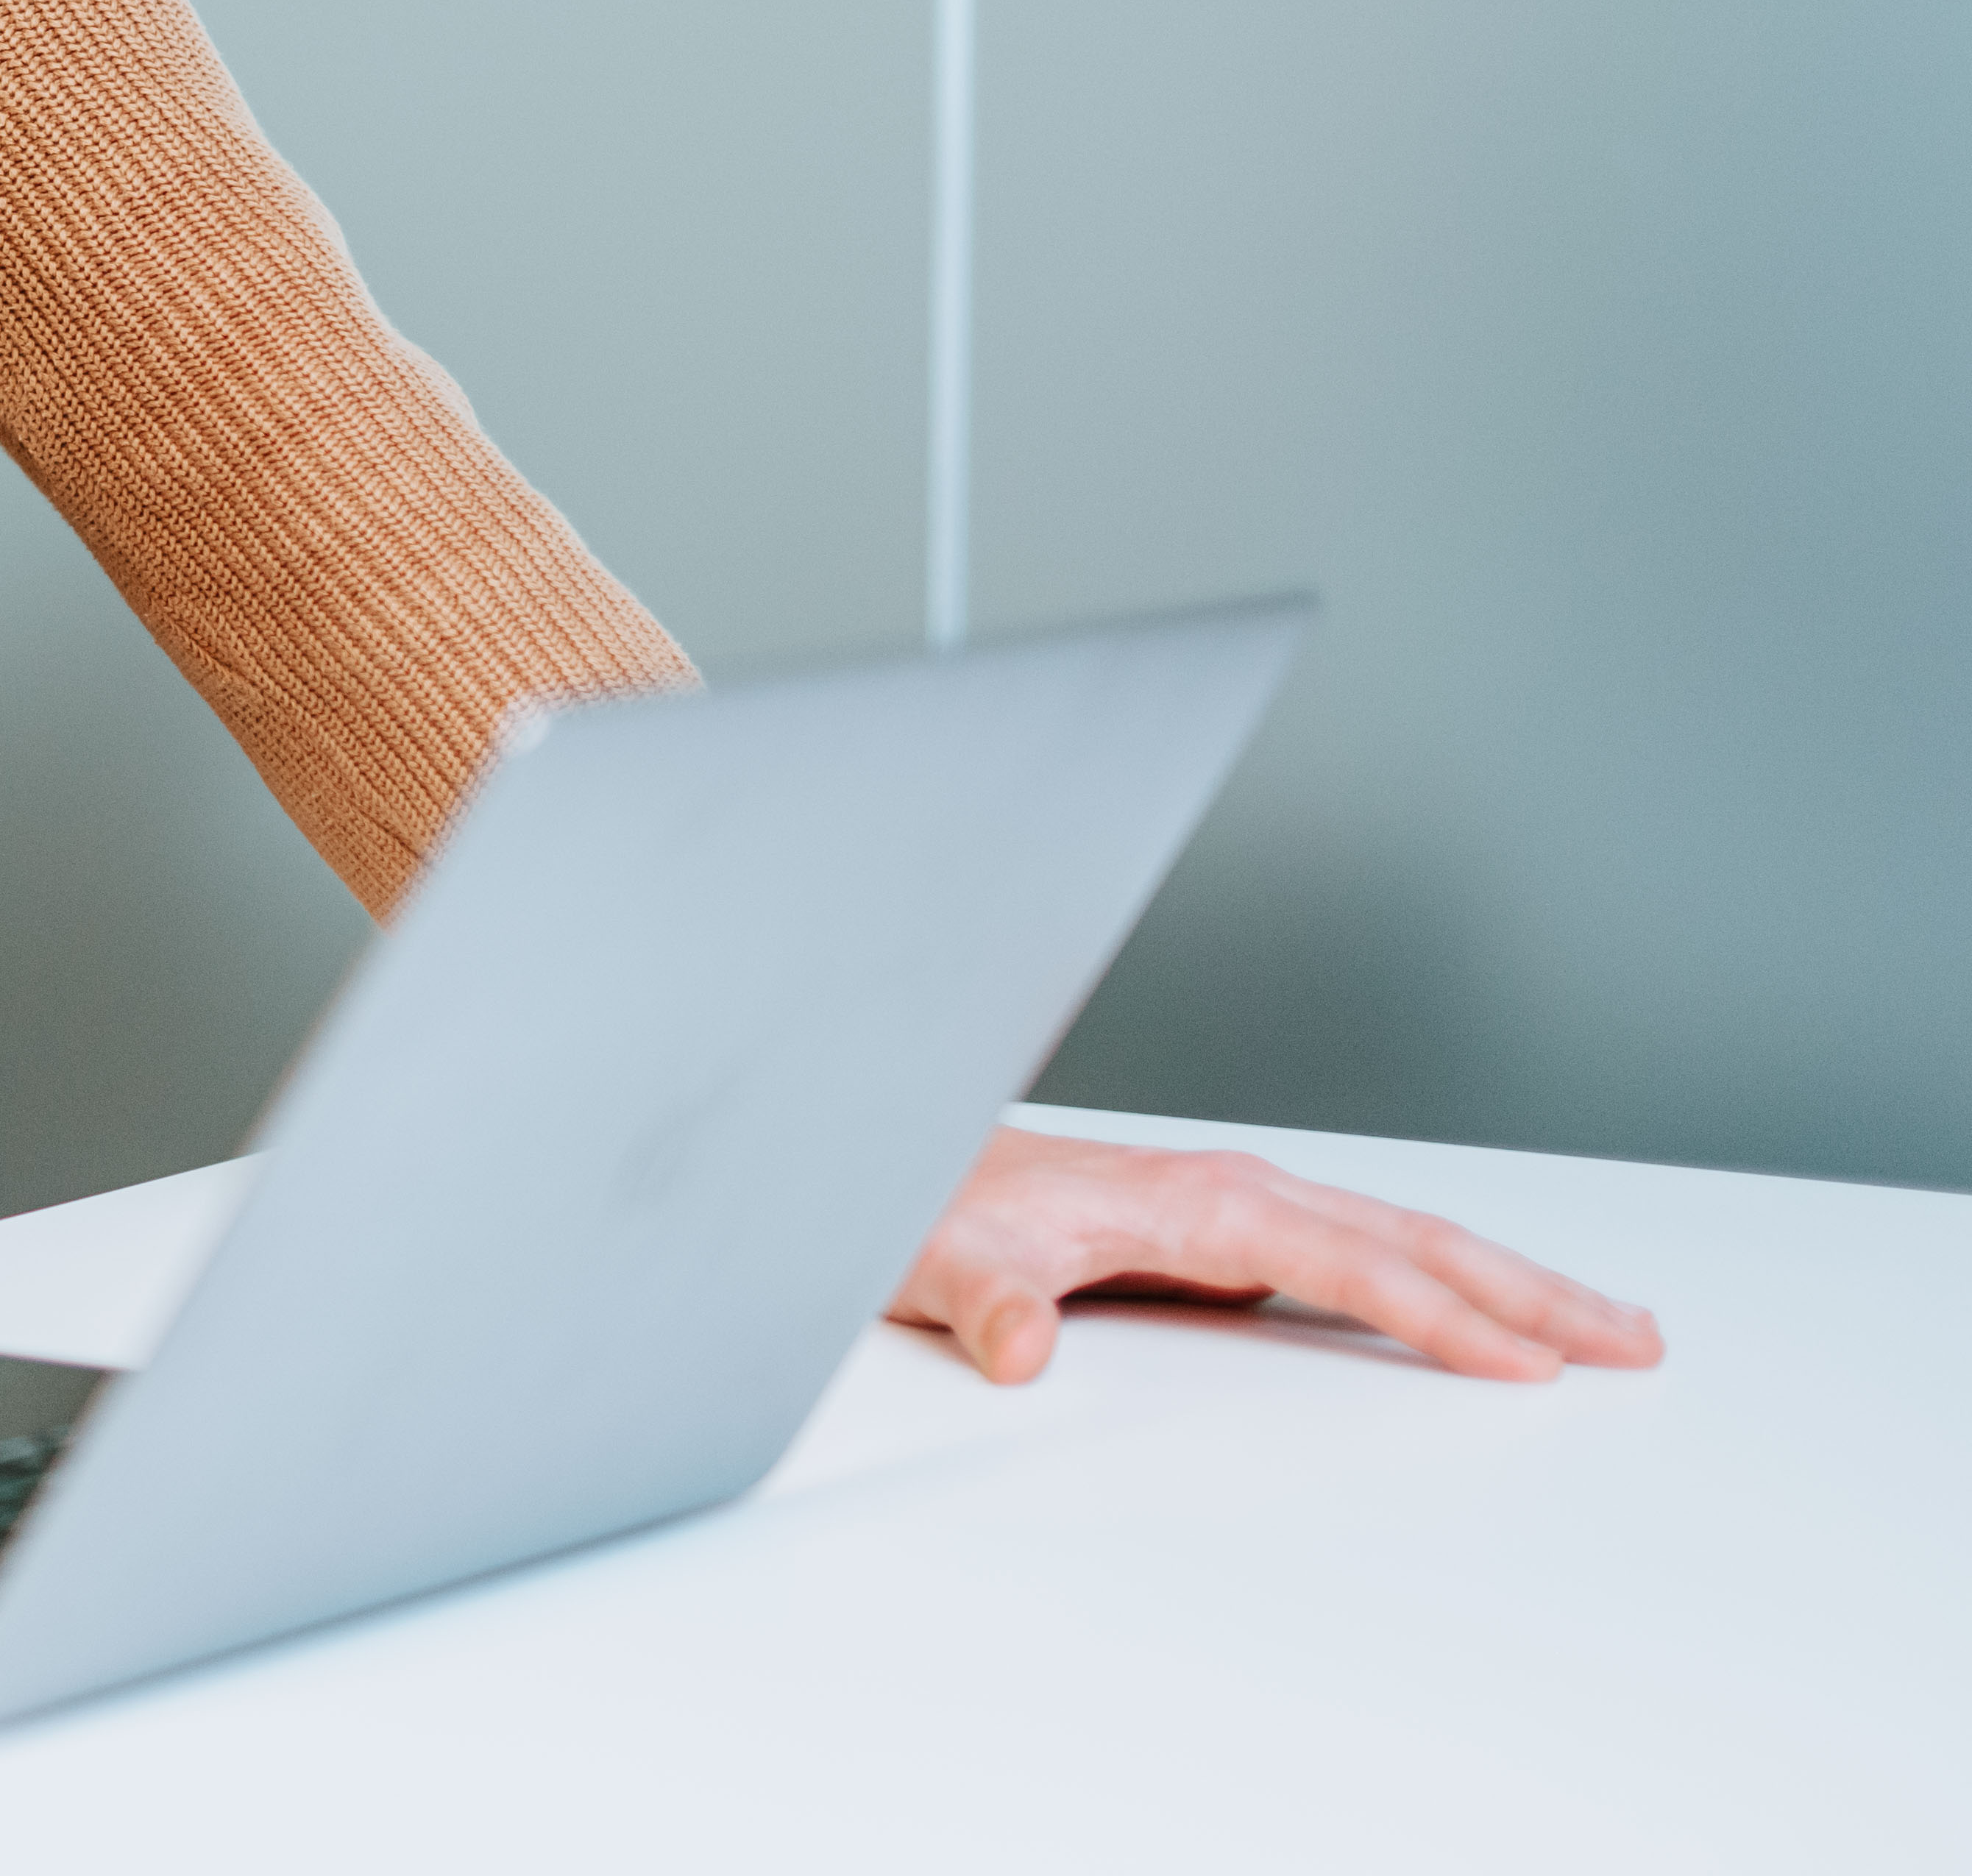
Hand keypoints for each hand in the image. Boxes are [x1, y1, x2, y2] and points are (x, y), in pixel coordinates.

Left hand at [895, 1124, 1663, 1386]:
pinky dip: (1444, 1286)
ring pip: (1403, 1243)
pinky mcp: (1230, 1239)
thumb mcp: (941, 1261)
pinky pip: (1367, 1261)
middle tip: (1637, 1343)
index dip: (1443, 1316)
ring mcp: (1238, 1213)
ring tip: (1608, 1328)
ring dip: (1509, 1284)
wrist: (883, 1156)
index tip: (1531, 1364)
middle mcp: (1233, 1193)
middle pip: (1412, 1239)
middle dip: (1531, 1290)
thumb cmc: (921, 1206)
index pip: (1351, 1262)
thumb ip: (984, 1303)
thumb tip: (1022, 1346)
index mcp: (1195, 1199)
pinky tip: (1483, 1320)